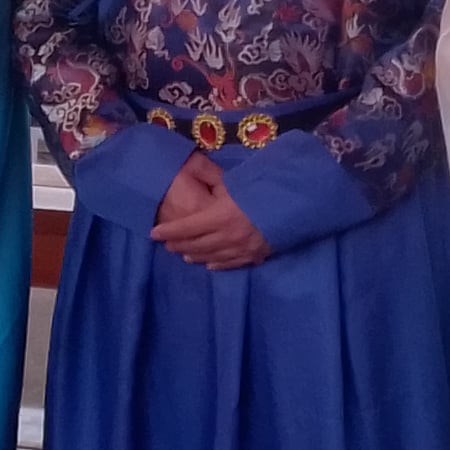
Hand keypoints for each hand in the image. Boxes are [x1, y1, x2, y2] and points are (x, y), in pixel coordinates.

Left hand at [150, 150, 270, 270]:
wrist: (295, 204)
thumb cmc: (263, 188)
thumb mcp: (236, 185)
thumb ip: (218, 191)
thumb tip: (205, 189)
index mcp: (220, 216)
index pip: (186, 227)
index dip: (168, 231)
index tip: (154, 233)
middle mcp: (227, 236)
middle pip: (196, 244)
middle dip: (178, 244)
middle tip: (167, 244)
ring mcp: (240, 249)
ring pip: (211, 256)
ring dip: (195, 255)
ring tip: (184, 254)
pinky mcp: (253, 255)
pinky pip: (231, 263)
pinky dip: (217, 264)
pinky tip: (209, 264)